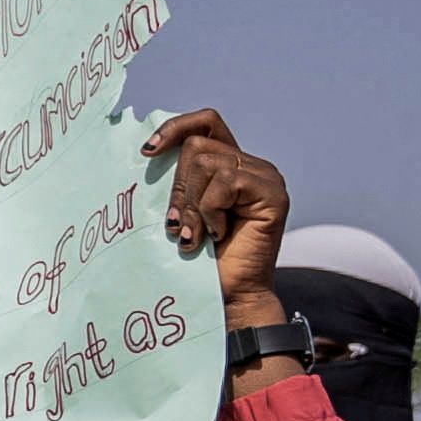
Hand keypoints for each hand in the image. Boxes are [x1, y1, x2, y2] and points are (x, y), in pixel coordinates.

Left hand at [143, 108, 290, 333]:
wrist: (227, 297)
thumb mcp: (180, 212)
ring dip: (192, 205)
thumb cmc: (199, 260)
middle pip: (197, 146)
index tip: (147, 152)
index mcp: (229, 165)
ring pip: (206, 162)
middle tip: (180, 227)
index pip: (205, 123)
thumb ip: (177, 182)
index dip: (175, 128)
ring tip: (197, 236)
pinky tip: (218, 235)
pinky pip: (225, 183)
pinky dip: (210, 211)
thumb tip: (147, 150)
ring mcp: (265, 177)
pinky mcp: (273, 193)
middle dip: (178, 189)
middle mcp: (251, 165)